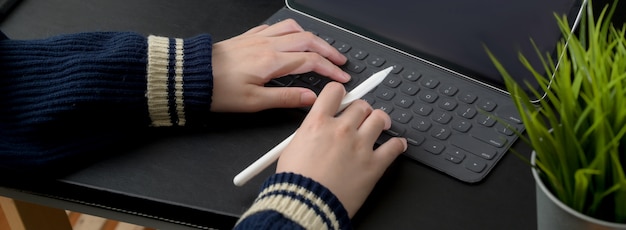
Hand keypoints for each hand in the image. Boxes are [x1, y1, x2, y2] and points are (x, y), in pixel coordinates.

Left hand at [210, 19, 350, 111]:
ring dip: (311, 37)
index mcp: (272, 61)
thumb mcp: (254, 102)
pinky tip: (290, 37)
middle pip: (308, 40)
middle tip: (339, 61)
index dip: (330, 69)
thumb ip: (286, 98)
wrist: (191, 76)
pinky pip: (275, 27)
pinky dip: (290, 30)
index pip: (311, 61)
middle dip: (328, 50)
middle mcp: (267, 45)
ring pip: (293, 29)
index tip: (341, 78)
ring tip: (320, 47)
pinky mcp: (247, 38)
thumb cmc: (218, 90)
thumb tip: (311, 99)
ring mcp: (257, 38)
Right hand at [276, 82, 407, 217]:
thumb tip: (317, 129)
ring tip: (381, 125)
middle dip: (361, 110)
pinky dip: (397, 144)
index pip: (334, 91)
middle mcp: (341, 130)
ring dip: (380, 121)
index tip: (343, 98)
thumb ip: (309, 132)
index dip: (340, 93)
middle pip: (360, 106)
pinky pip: (394, 146)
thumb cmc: (294, 182)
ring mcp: (360, 146)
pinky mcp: (374, 164)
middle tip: (361, 118)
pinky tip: (397, 145)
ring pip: (380, 119)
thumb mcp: (291, 148)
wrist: (305, 205)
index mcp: (318, 123)